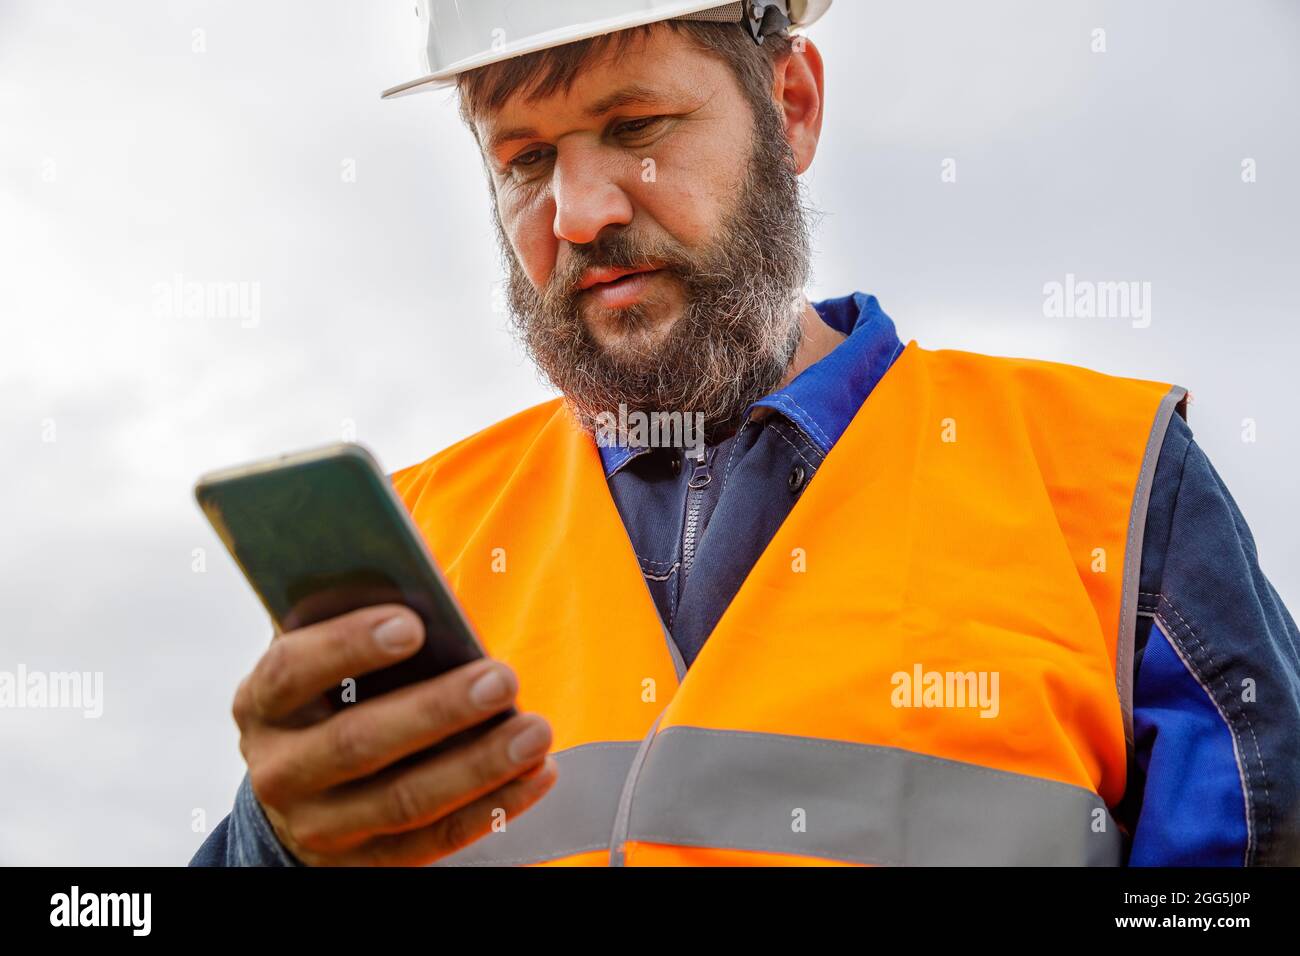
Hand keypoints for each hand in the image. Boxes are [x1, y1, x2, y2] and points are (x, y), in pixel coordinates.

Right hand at [232, 603, 556, 864]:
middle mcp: (278, 770)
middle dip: (437, 710)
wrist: (296, 792)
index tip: (414, 623)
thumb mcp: (321, 658)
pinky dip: (491, 808)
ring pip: (404, 800)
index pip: (292, 670)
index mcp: (261, 703)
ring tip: (535, 731)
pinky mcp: (360, 864)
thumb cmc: (329, 696)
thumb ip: (354, 622)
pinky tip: (534, 775)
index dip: (350, 645)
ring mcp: (318, 825)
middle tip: (503, 678)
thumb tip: (422, 585)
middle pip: (358, 742)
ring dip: (479, 765)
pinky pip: (434, 840)